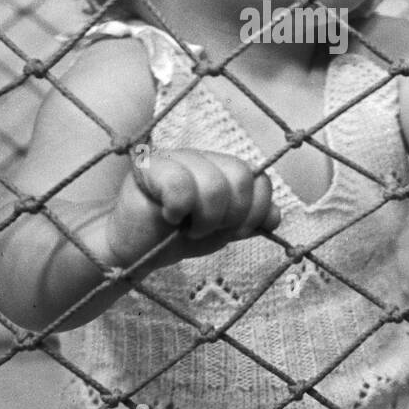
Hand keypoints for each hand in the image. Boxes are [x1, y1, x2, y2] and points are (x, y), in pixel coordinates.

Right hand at [105, 148, 279, 266]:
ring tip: (186, 226)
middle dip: (230, 215)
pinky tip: (168, 216)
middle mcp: (203, 157)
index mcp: (224, 169)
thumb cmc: (175, 237)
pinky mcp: (149, 165)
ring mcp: (176, 157)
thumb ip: (249, 220)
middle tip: (206, 230)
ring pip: (214, 184)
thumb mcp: (222, 232)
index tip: (232, 231)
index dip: (253, 212)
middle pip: (241, 177)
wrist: (134, 251)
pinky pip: (179, 185)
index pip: (260, 180)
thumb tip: (274, 217)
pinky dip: (178, 209)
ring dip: (203, 219)